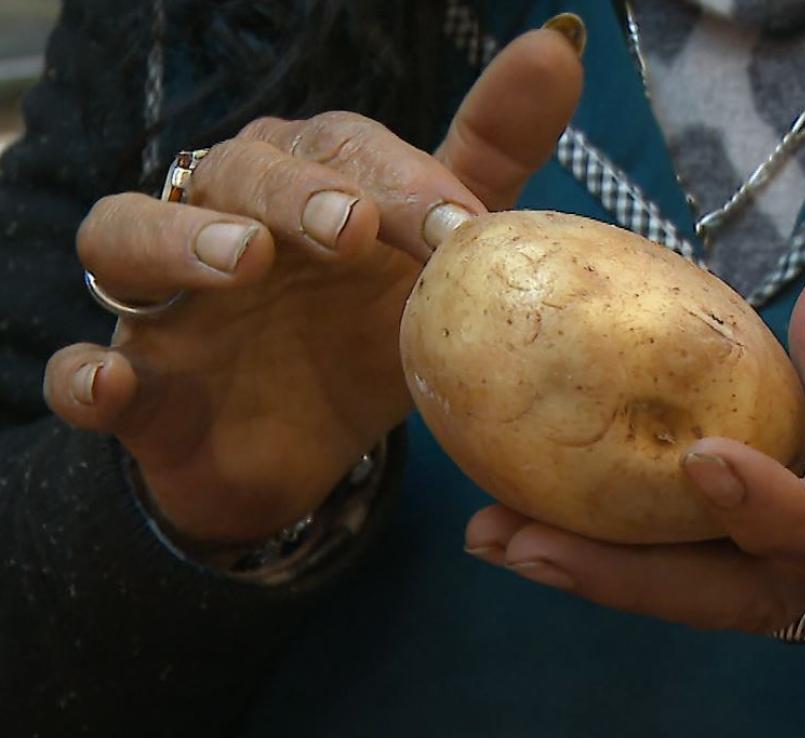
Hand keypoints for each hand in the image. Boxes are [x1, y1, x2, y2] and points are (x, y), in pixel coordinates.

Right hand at [43, 26, 583, 541]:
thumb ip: (487, 160)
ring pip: (128, 236)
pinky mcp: (130, 387)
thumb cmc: (360, 334)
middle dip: (292, 190)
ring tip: (242, 260)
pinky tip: (113, 384)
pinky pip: (77, 373)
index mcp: (304, 185)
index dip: (394, 176)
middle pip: (235, 172)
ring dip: (177, 241)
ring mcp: (163, 302)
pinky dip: (86, 376)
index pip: (339, 147)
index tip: (457, 223)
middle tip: (349, 227)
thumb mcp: (434, 254)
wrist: (295, 457)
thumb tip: (557, 44)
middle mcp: (222, 221)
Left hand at [465, 312, 804, 633]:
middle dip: (626, 571)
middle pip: (737, 591)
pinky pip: (721, 548)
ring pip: (711, 581)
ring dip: (604, 557)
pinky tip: (559, 492)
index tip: (705, 460)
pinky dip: (640, 529)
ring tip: (492, 528)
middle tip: (506, 537)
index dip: (781, 512)